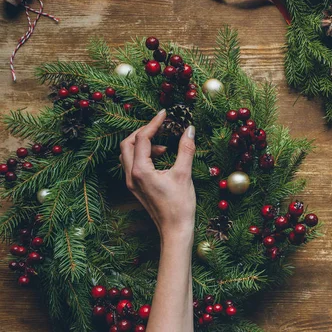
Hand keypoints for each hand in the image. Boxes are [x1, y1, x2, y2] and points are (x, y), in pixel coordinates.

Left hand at [120, 110, 196, 238]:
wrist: (175, 230)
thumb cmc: (180, 205)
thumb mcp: (184, 174)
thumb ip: (185, 149)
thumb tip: (190, 129)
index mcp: (140, 170)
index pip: (142, 138)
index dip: (153, 123)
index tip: (164, 114)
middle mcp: (131, 175)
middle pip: (127, 143)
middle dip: (143, 131)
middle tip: (160, 126)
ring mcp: (131, 182)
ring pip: (128, 154)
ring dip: (143, 144)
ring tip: (164, 146)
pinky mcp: (136, 187)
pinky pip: (133, 164)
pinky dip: (145, 155)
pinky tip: (162, 158)